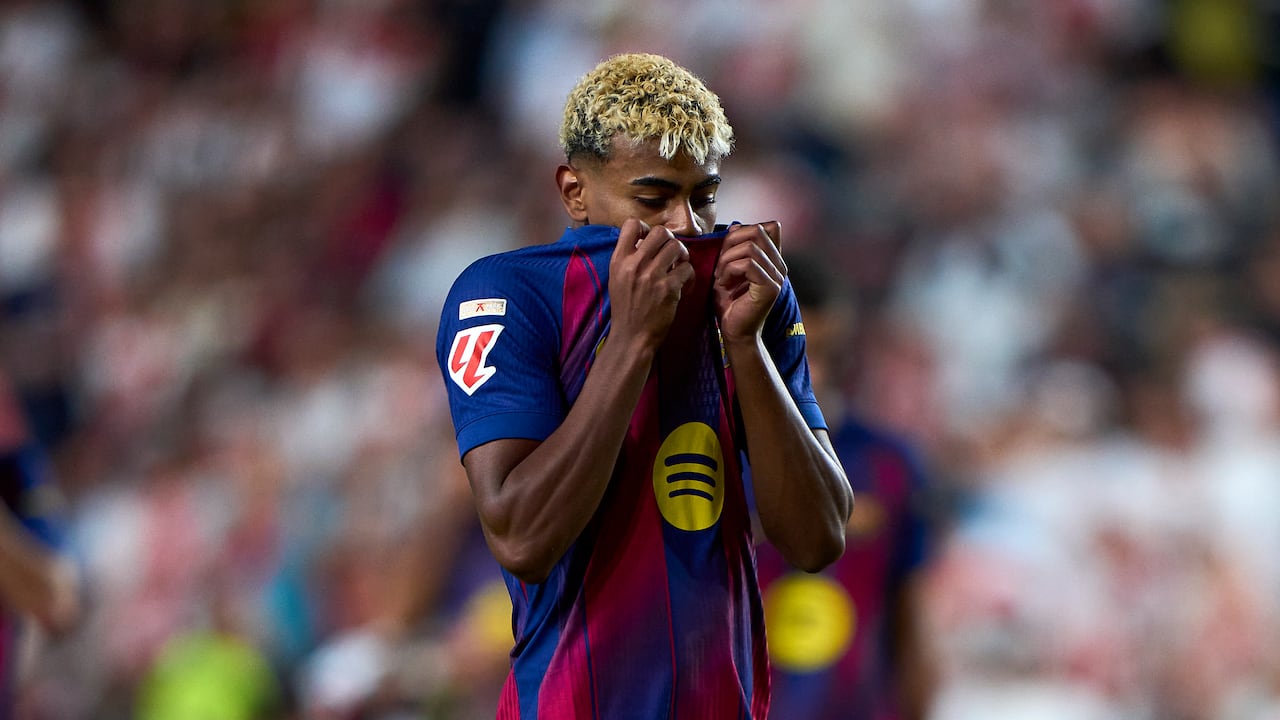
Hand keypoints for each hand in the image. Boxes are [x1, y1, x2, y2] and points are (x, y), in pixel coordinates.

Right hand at [608, 218, 694, 350]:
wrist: (631, 337)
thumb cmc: (625, 308)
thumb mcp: (617, 278)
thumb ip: (629, 258)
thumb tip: (645, 241)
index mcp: (619, 260)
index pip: (631, 224)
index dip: (645, 227)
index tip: (649, 241)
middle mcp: (634, 265)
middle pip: (660, 232)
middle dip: (669, 240)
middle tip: (670, 253)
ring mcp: (652, 276)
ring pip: (676, 247)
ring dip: (682, 255)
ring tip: (679, 266)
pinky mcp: (668, 289)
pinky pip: (686, 268)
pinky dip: (688, 274)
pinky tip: (683, 283)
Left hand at [713, 221, 785, 343]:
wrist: (734, 332)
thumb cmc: (730, 303)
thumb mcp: (728, 268)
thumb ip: (735, 248)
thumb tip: (736, 226)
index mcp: (773, 260)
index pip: (768, 227)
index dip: (743, 232)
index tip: (727, 252)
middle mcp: (780, 266)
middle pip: (758, 231)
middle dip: (731, 243)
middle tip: (720, 264)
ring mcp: (778, 276)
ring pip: (750, 247)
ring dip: (727, 259)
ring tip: (720, 276)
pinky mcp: (771, 287)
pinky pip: (748, 264)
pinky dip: (729, 270)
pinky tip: (723, 283)